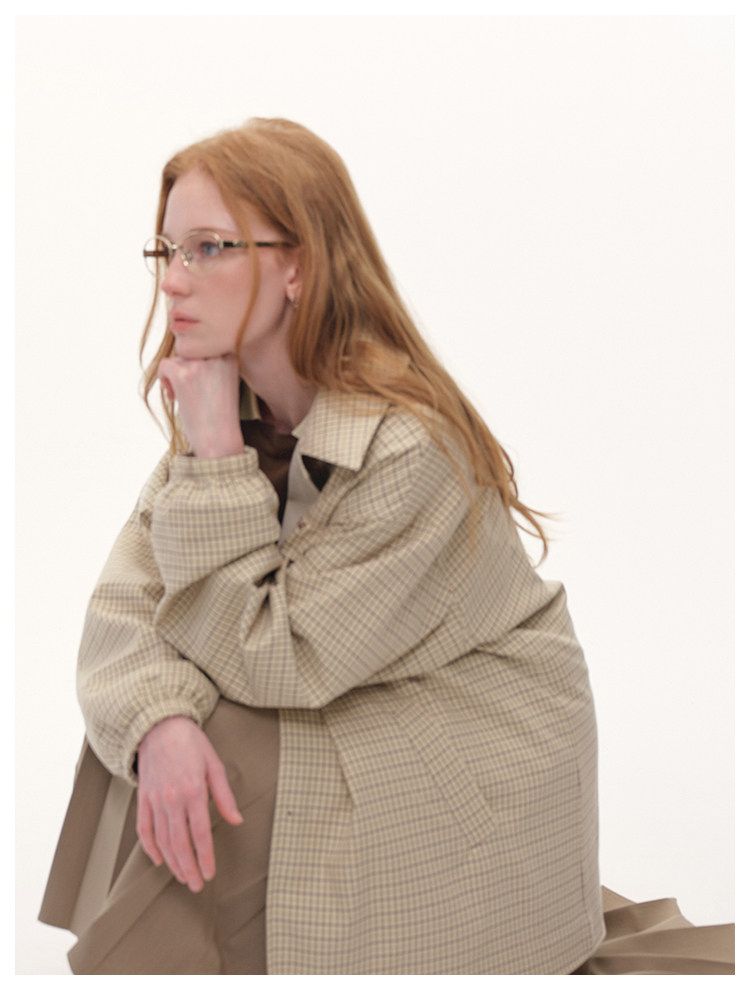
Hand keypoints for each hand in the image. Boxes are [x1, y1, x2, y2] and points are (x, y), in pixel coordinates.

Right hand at [136, 715, 242, 891]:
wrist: (159, 726)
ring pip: (162, 841)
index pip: (200, 834)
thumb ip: (224, 795)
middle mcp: (171, 799)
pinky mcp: (142, 799)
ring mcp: (154, 800)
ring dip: (172, 863)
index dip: (205, 857)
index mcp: (193, 791)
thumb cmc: (192, 744)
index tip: (210, 874)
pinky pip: (144, 829)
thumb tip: (237, 820)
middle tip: (196, 885)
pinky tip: (159, 860)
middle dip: (189, 868)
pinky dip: (150, 848)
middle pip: (179, 843)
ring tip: (182, 877)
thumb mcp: (214, 764)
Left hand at [158, 355, 244, 458]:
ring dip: (175, 375)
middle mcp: (217, 357)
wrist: (219, 440)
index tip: (202, 383)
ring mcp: (200, 365)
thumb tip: (182, 343)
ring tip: (183, 396)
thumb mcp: (223, 381)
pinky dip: (164, 379)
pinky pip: (164, 365)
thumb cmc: (219, 415)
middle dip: (186, 367)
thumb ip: (209, 362)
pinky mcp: (183, 375)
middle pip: (191, 348)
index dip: (199, 363)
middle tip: (191, 389)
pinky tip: (173, 396)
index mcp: (231, 357)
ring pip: (178, 357)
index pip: (206, 345)